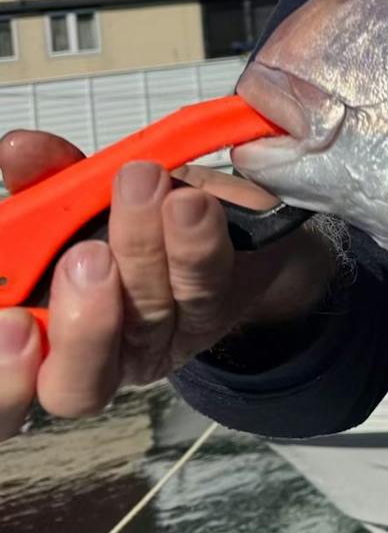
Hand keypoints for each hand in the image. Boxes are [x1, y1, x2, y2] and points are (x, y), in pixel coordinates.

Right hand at [0, 130, 339, 439]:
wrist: (218, 222)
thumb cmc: (122, 222)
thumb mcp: (74, 201)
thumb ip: (46, 181)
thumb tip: (19, 150)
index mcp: (43, 341)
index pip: (15, 383)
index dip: (8, 372)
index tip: (12, 322)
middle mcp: (102, 362)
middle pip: (81, 382)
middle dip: (84, 322)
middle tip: (89, 255)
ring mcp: (166, 343)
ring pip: (152, 317)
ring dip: (145, 249)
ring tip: (143, 186)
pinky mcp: (221, 312)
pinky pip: (208, 283)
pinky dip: (198, 239)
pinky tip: (191, 202)